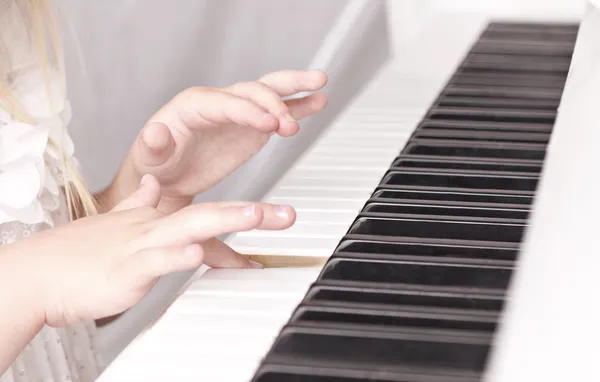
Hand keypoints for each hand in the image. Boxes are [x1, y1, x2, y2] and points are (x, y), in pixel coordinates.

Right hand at [13, 175, 294, 325]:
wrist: (41, 272)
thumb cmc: (82, 253)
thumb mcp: (120, 225)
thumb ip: (141, 205)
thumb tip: (155, 189)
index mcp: (156, 220)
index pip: (206, 213)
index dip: (244, 215)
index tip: (277, 217)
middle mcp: (155, 227)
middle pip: (209, 214)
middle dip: (250, 214)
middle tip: (288, 214)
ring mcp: (142, 245)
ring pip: (189, 228)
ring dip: (224, 221)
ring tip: (256, 215)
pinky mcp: (126, 267)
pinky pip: (155, 260)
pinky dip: (177, 255)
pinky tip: (195, 252)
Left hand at [102, 69, 326, 212]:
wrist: (167, 179)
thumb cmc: (155, 165)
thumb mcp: (148, 157)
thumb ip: (152, 144)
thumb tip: (156, 132)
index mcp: (194, 105)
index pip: (227, 102)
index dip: (250, 111)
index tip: (270, 124)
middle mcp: (219, 104)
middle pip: (252, 89)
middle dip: (274, 101)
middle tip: (290, 122)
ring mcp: (238, 115)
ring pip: (269, 93)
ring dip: (295, 90)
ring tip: (320, 87)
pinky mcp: (251, 128)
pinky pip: (278, 114)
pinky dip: (299, 108)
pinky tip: (317, 102)